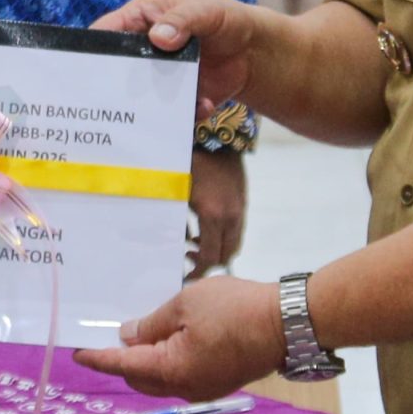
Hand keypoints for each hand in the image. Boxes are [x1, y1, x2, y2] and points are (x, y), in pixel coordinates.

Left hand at [73, 276, 285, 401]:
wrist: (288, 323)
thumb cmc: (235, 308)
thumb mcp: (185, 304)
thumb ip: (151, 322)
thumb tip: (129, 336)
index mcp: (171, 370)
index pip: (123, 364)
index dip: (98, 357)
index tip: (76, 351)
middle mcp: (185, 388)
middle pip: (139, 377)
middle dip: (121, 360)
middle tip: (109, 334)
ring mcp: (204, 388)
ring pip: (161, 378)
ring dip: (146, 359)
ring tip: (139, 331)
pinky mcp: (219, 381)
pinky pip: (181, 374)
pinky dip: (167, 359)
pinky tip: (168, 336)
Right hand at [91, 0, 258, 118]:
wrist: (252, 50)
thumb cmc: (224, 18)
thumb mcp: (205, 10)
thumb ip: (182, 20)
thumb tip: (158, 37)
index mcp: (140, 21)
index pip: (106, 32)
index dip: (91, 49)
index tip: (82, 68)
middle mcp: (143, 53)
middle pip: (117, 72)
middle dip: (113, 87)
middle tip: (109, 102)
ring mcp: (159, 79)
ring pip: (140, 99)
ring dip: (149, 109)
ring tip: (158, 116)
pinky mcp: (178, 100)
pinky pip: (173, 114)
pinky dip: (186, 115)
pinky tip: (205, 105)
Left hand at [187, 150, 246, 276]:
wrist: (217, 138)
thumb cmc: (191, 163)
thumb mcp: (178, 192)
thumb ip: (175, 219)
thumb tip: (170, 243)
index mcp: (212, 216)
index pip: (210, 257)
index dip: (198, 270)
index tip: (185, 274)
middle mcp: (230, 217)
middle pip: (226, 255)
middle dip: (208, 263)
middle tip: (189, 261)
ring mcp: (239, 210)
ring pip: (234, 244)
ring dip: (217, 250)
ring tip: (196, 244)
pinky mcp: (242, 204)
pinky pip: (236, 230)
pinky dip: (223, 237)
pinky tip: (205, 228)